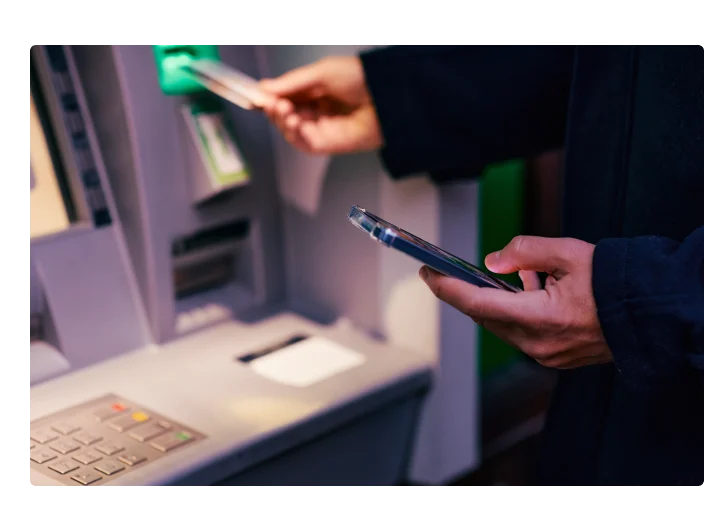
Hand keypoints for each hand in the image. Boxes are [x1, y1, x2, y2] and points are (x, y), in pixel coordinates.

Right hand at [258, 56, 383, 153]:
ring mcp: (323, 128)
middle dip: (273, 108)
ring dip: (281, 121)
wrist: (388, 98)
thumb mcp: (322, 72)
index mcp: (317, 90)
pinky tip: (293, 121)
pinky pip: (303, 143)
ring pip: (291, 130)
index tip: (255, 94)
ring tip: (282, 108)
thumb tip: (264, 88)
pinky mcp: (329, 144)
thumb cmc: (363, 79)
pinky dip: (293, 134)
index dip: (270, 96)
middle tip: (269, 102)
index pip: (286, 96)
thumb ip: (292, 82)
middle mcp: (319, 110)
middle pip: (285, 114)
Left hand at [419, 236, 612, 368]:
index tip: (428, 274)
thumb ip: (526, 252)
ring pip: (503, 325)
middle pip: (486, 316)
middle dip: (469, 292)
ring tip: (520, 274)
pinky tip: (535, 288)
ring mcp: (546, 354)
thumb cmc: (616, 284)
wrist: (651, 316)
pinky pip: (522, 332)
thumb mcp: (571, 253)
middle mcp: (538, 343)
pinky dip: (518, 310)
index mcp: (541, 317)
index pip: (478, 303)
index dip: (447, 288)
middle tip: (454, 271)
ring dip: (499, 300)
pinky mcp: (554, 356)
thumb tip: (493, 261)